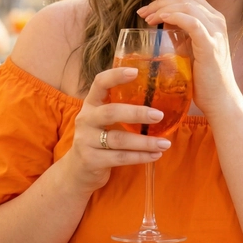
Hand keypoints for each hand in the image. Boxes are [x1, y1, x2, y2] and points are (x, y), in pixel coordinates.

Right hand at [66, 67, 170, 193]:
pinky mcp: (91, 160)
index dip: (116, 76)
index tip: (135, 72)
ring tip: (165, 143)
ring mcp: (86, 140)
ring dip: (145, 142)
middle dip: (137, 113)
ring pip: (119, 139)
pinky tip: (155, 155)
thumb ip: (121, 107)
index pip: (100, 83)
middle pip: (111, 112)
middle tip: (159, 115)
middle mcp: (86, 119)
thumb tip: (158, 97)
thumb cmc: (98, 139)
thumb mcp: (103, 120)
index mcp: (91, 103)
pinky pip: (120, 158)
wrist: (77, 170)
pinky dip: (140, 157)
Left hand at [137, 0, 241, 115]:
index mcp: (212, 19)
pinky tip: (161, 20)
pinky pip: (191, 22)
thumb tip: (162, 20)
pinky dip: (174, 17)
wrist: (220, 100)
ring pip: (186, 6)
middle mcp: (216, 21)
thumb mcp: (189, 49)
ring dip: (163, 8)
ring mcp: (215, 32)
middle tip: (142, 10)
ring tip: (147, 18)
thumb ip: (179, 33)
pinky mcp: (210, 45)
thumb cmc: (203, 78)